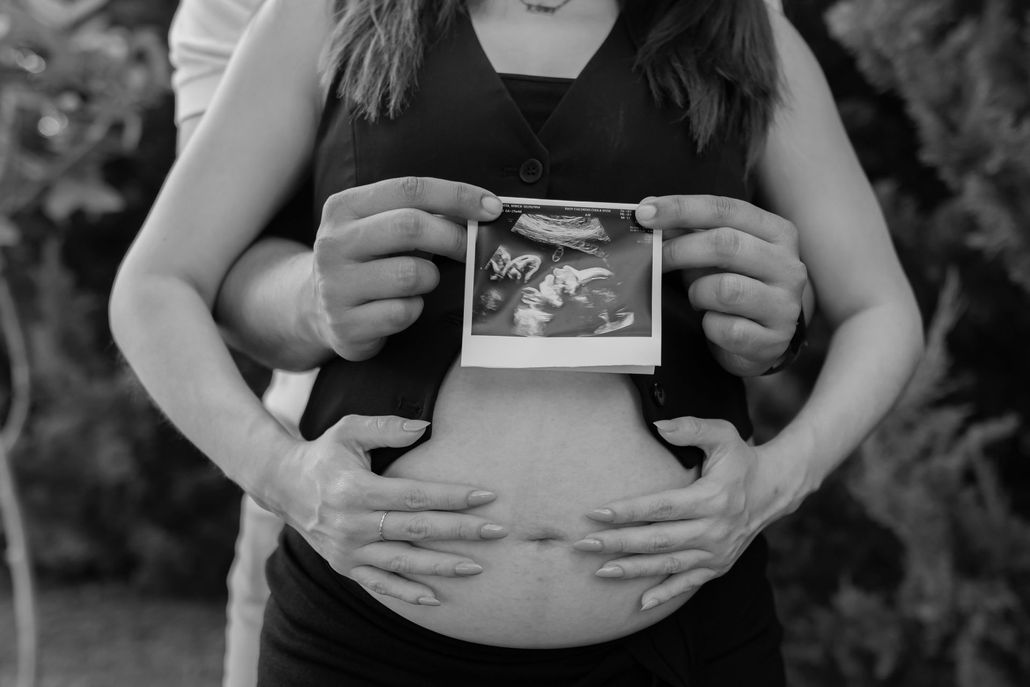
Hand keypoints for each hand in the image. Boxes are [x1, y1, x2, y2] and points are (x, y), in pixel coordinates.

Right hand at [268, 414, 508, 606]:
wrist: (284, 486)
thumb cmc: (325, 454)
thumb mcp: (348, 430)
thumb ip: (386, 427)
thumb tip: (425, 426)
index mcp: (355, 489)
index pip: (415, 495)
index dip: (453, 497)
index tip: (486, 496)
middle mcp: (351, 524)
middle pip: (417, 529)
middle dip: (461, 531)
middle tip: (497, 531)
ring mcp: (348, 550)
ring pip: (403, 562)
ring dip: (442, 566)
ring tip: (477, 567)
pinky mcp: (345, 567)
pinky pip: (380, 585)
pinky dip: (408, 593)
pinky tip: (436, 598)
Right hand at [310, 176, 501, 360]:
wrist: (319, 308)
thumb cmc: (368, 260)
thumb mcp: (382, 226)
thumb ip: (422, 213)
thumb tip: (482, 209)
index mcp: (344, 207)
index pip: (409, 189)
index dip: (457, 195)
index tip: (492, 208)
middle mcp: (333, 243)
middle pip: (410, 227)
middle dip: (453, 237)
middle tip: (473, 248)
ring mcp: (335, 286)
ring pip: (411, 274)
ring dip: (430, 278)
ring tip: (421, 281)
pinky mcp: (346, 325)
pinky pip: (403, 312)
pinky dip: (414, 309)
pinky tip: (402, 307)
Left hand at [573, 417, 783, 610]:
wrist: (773, 490)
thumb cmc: (740, 459)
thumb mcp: (723, 434)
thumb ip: (692, 428)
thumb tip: (659, 425)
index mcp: (712, 498)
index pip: (661, 507)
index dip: (628, 511)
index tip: (596, 512)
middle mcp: (714, 530)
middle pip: (658, 540)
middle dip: (618, 543)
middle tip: (584, 543)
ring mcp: (716, 552)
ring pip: (668, 564)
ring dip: (633, 570)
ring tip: (600, 571)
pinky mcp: (718, 566)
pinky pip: (688, 584)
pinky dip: (665, 594)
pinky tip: (641, 604)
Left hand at [636, 195, 807, 375]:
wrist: (762, 341)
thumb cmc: (735, 288)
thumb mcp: (718, 255)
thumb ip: (692, 232)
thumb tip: (650, 213)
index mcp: (776, 233)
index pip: (726, 209)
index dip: (681, 208)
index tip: (644, 213)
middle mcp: (788, 265)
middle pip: (726, 245)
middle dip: (679, 250)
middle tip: (653, 259)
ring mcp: (784, 304)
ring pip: (725, 289)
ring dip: (698, 293)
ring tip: (697, 299)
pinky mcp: (773, 339)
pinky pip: (727, 328)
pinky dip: (709, 327)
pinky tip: (711, 324)